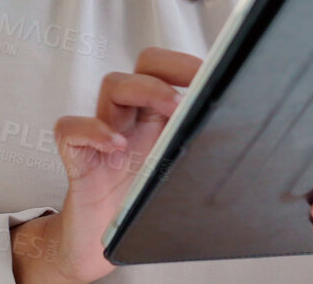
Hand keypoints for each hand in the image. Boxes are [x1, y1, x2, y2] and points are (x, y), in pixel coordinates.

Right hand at [14, 46, 202, 283]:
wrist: (96, 248)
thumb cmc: (137, 211)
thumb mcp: (177, 179)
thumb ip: (197, 154)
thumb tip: (240, 142)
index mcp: (155, 120)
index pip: (166, 70)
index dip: (186, 65)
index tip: (215, 72)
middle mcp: (129, 119)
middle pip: (142, 66)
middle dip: (168, 67)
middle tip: (195, 87)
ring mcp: (102, 135)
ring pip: (112, 85)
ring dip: (143, 89)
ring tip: (171, 110)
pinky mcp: (77, 157)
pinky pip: (71, 128)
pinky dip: (93, 130)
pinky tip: (117, 145)